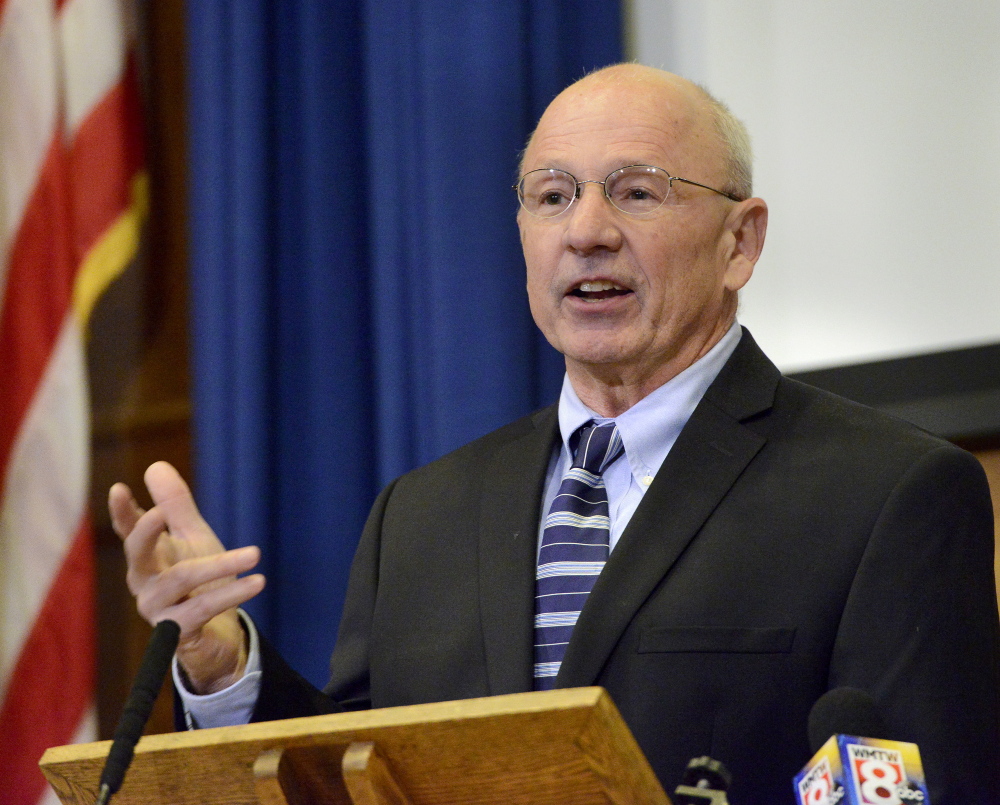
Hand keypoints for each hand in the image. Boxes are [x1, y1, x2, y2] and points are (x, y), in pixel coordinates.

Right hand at [109, 461, 265, 692]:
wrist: (219, 633)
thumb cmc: (202, 580)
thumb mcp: (193, 538)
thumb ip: (176, 505)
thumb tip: (155, 465)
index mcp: (148, 555)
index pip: (129, 529)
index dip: (122, 511)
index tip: (119, 488)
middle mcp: (144, 582)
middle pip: (137, 553)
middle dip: (146, 532)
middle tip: (160, 513)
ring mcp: (157, 608)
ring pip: (181, 579)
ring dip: (222, 564)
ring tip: (256, 554)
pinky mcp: (178, 632)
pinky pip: (202, 609)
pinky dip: (231, 593)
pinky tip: (256, 582)